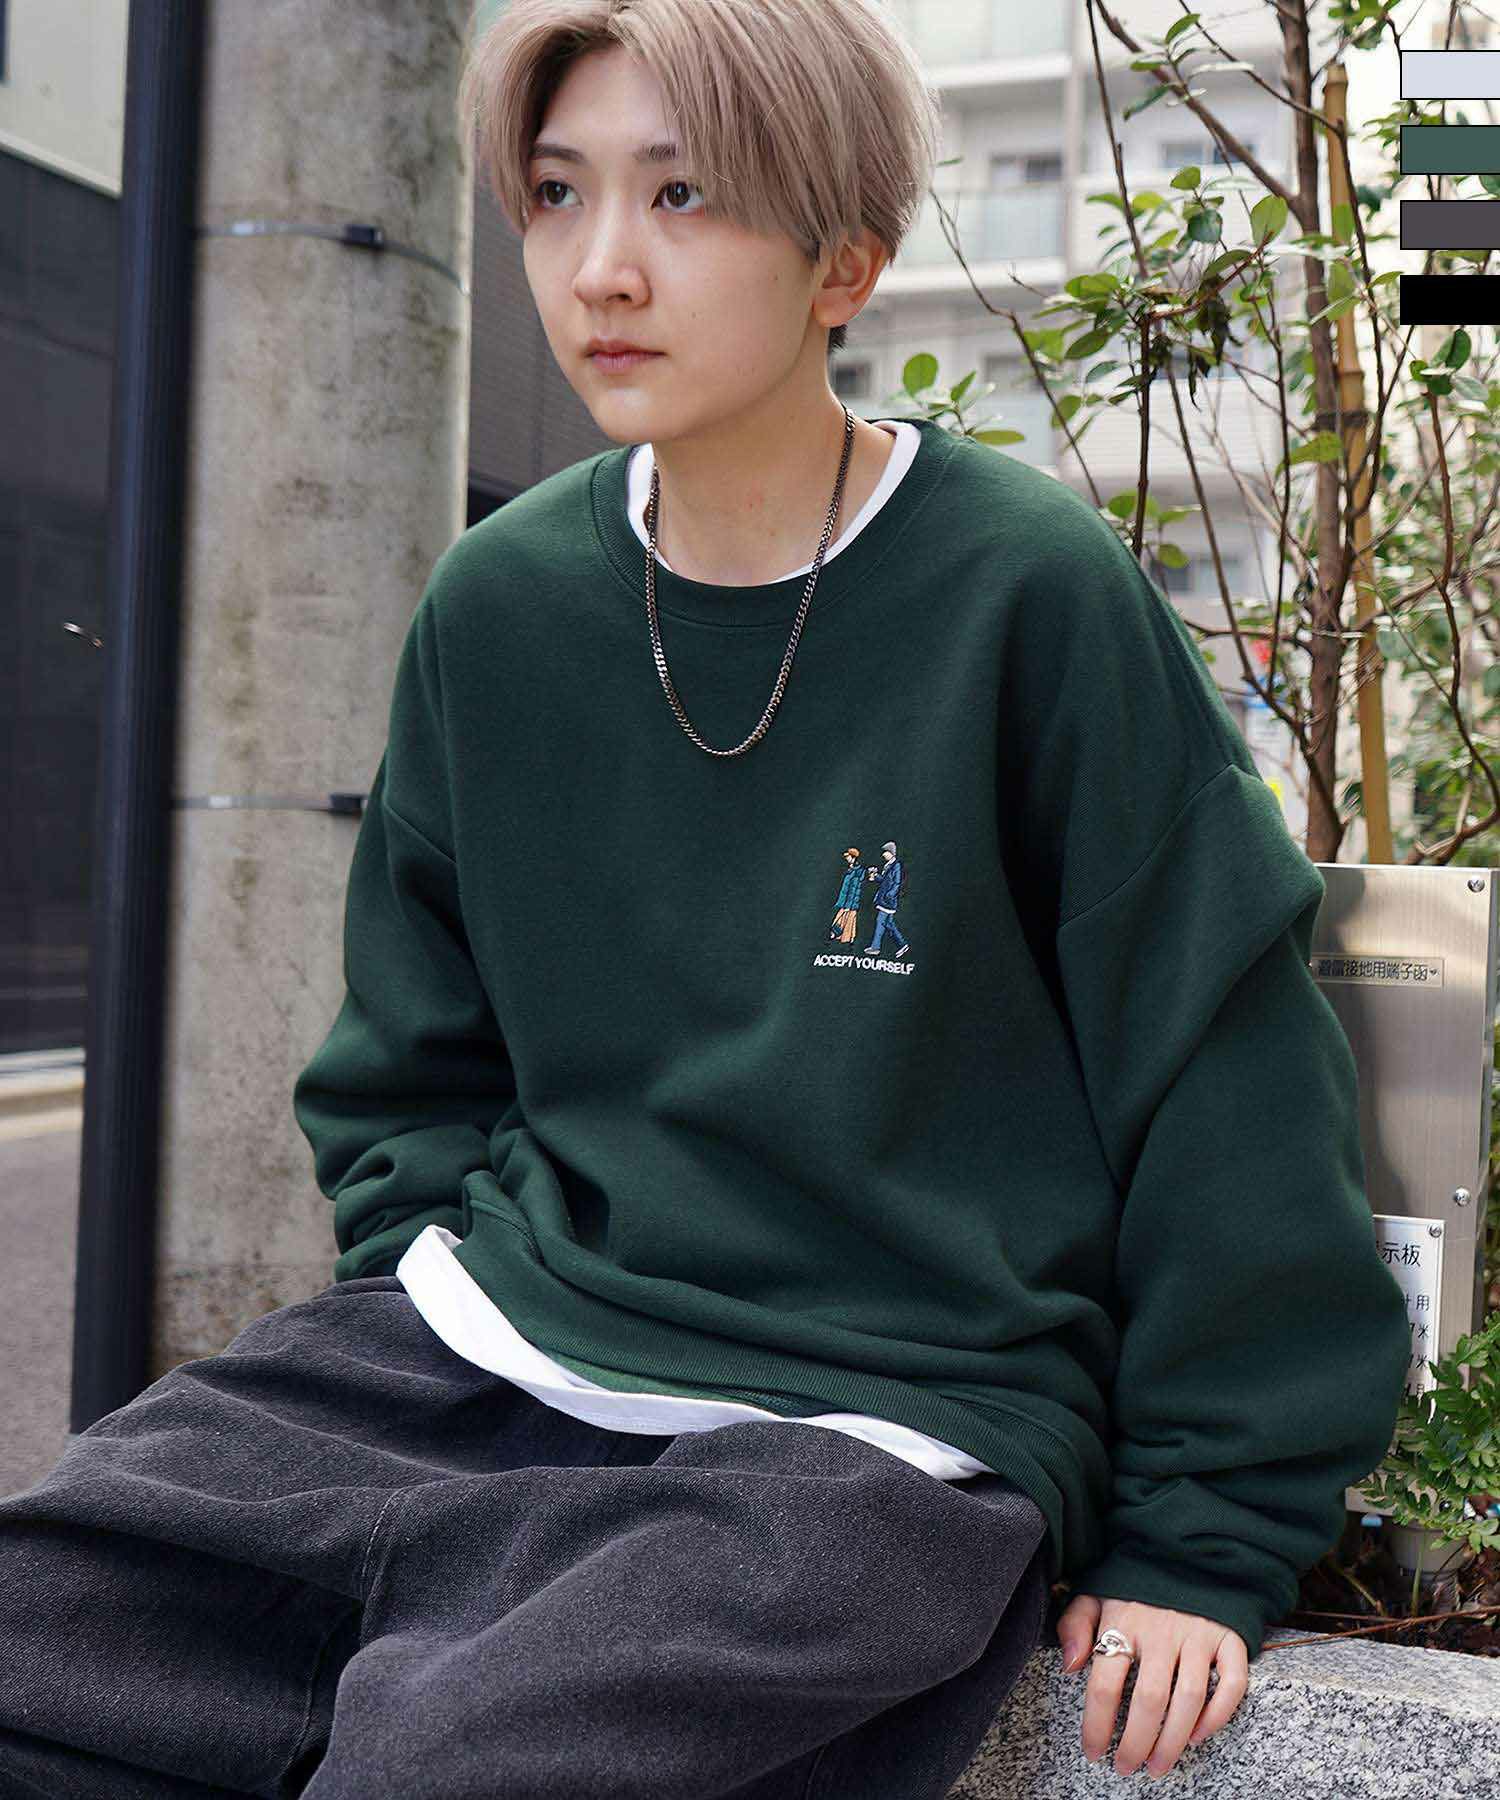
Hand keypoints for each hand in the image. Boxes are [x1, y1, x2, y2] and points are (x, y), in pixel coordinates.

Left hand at [1054, 1592, 1247, 1777]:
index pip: (1105, 1684)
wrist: (1185, 1547)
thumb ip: (1074, 1626)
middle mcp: (1161, 1629)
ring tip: (1158, 1765)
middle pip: (1148, 1699)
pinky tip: (1199, 1736)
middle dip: (1136, 1743)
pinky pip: (1232, 1683)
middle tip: (1127, 1767)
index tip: (1093, 1752)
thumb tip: (1069, 1666)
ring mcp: (1198, 1633)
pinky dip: (1218, 1714)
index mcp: (1123, 1619)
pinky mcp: (1229, 1636)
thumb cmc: (1134, 1581)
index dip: (1097, 1725)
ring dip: (1173, 1741)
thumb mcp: (1095, 1593)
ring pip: (1188, 1699)